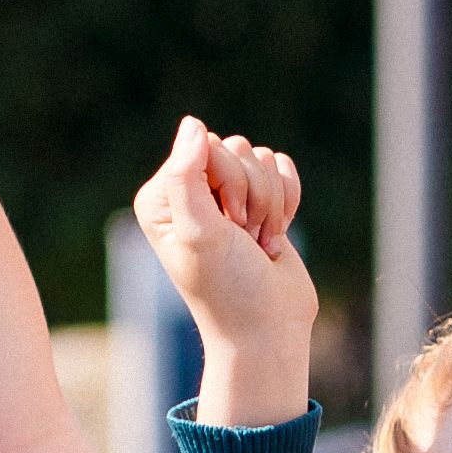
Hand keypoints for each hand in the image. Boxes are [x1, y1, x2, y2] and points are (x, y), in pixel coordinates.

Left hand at [134, 117, 316, 427]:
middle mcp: (190, 191)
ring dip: (271, 206)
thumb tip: (194, 124)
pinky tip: (274, 236)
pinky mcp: (259, 202)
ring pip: (262, 159)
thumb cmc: (229, 289)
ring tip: (257, 245)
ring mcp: (226, 196)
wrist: (268, 328)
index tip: (227, 229)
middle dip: (253, 197)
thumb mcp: (200, 234)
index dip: (228, 184)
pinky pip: (282, 169)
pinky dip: (288, 202)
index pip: (206, 148)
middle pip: (237, 149)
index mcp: (163, 196)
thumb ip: (187, 176)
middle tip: (243, 241)